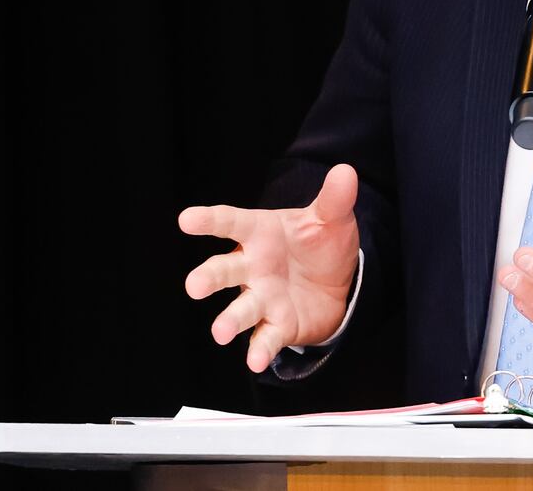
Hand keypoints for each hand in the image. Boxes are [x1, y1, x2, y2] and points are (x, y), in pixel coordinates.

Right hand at [178, 163, 360, 371]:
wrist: (338, 282)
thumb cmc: (321, 243)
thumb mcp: (332, 218)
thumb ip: (335, 198)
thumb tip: (346, 171)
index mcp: (260, 232)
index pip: (231, 222)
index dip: (209, 220)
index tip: (186, 219)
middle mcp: (253, 266)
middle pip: (224, 269)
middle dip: (208, 278)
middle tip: (195, 286)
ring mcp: (262, 297)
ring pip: (240, 308)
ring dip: (229, 320)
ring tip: (220, 331)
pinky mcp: (276, 324)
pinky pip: (265, 337)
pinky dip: (260, 349)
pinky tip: (255, 361)